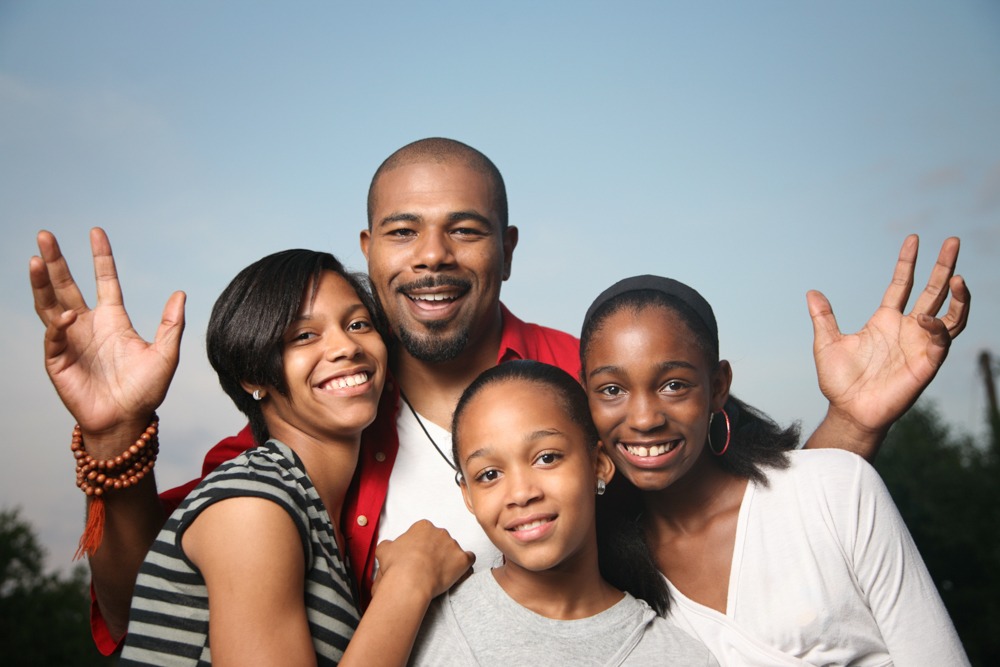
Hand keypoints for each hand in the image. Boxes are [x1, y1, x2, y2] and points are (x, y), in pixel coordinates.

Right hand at [29, 228, 185, 454]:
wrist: (127, 421)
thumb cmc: (145, 391)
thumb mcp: (165, 354)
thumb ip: (170, 324)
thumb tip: (180, 293)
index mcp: (113, 319)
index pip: (104, 280)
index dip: (100, 257)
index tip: (96, 232)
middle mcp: (88, 325)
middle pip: (67, 286)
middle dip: (56, 261)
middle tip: (45, 235)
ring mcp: (71, 341)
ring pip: (50, 305)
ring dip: (42, 283)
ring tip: (35, 259)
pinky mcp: (58, 361)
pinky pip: (55, 337)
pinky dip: (59, 326)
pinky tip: (68, 317)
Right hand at [371, 520, 474, 599]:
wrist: (410, 581)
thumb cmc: (396, 565)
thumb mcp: (384, 550)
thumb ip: (388, 545)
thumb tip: (388, 547)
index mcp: (423, 527)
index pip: (425, 533)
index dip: (421, 545)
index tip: (417, 556)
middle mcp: (440, 532)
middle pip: (440, 540)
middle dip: (435, 551)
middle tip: (427, 566)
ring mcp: (453, 545)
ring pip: (453, 550)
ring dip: (448, 559)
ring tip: (438, 574)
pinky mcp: (462, 560)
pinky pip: (469, 559)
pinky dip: (465, 565)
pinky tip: (459, 572)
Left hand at [807, 235, 969, 440]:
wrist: (848, 410)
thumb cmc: (839, 381)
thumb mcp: (826, 343)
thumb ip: (823, 317)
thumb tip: (811, 292)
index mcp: (885, 321)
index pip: (902, 284)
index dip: (908, 262)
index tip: (913, 239)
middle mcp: (907, 329)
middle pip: (934, 292)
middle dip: (945, 267)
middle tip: (953, 241)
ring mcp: (920, 344)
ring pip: (950, 314)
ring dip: (958, 296)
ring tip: (959, 276)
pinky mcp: (927, 364)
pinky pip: (941, 340)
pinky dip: (937, 327)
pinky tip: (924, 318)